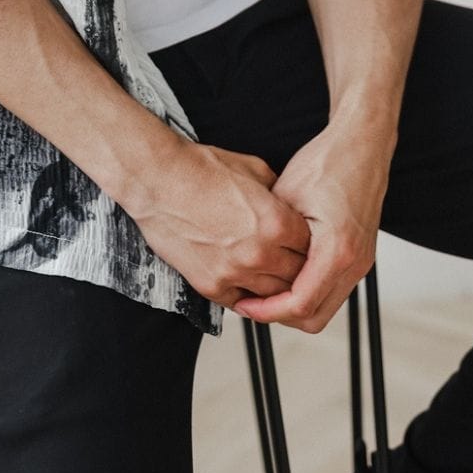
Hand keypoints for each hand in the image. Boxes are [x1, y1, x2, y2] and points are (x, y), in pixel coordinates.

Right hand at [130, 142, 311, 311]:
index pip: (313, 248)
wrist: (159, 180)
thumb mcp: (255, 169)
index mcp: (277, 223)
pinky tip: (249, 284)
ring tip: (273, 273)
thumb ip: (279, 194)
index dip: (313, 244)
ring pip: (273, 296)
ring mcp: (235, 273)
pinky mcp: (211, 286)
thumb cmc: (203, 169)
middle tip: (295, 262)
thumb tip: (290, 207)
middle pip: (298, 276)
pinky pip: (242, 303)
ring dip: (277, 287)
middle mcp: (260, 253)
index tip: (307, 242)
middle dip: (300, 269)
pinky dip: (249, 296)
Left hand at [230, 124, 388, 332]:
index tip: (245, 304)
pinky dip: (309, 290)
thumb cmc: (328, 161)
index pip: (300, 304)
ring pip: (326, 307)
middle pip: (315, 318)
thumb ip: (271, 234)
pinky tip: (287, 273)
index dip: (267, 311)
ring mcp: (361, 261)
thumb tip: (249, 261)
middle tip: (252, 302)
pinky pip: (333, 288)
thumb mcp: (286, 195)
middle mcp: (355, 262)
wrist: (363, 143)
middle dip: (280, 316)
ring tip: (266, 288)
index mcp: (337, 249)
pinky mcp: (360, 255)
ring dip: (295, 305)